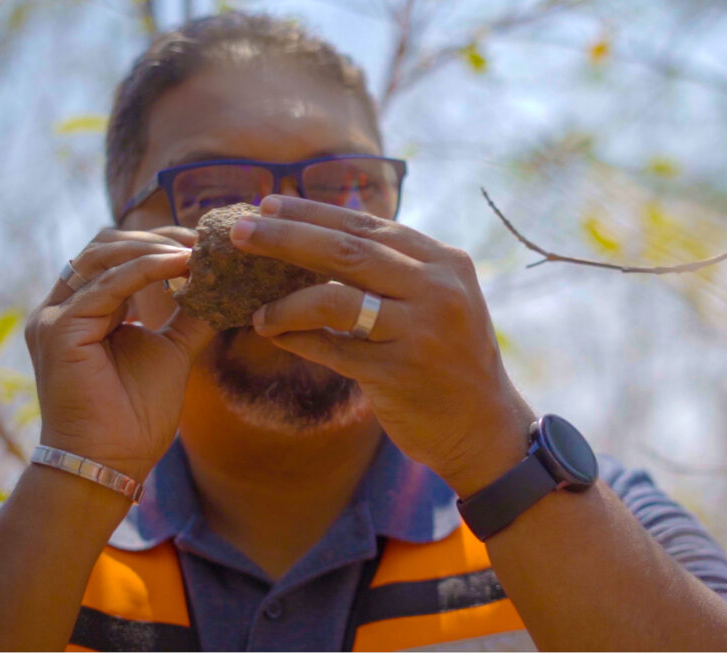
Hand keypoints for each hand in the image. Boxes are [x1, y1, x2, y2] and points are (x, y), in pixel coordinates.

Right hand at [26, 227, 214, 479]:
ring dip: (154, 247)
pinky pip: (107, 285)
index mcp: (83, 309)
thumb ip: (190, 316)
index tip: (204, 242)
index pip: (116, 254)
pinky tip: (182, 265)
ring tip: (197, 251)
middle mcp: (62, 306)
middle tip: (204, 240)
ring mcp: (55, 316)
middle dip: (158, 237)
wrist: (112, 461)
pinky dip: (147, 269)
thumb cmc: (136, 414)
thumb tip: (222, 285)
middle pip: (106, 245)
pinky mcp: (58, 329)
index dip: (160, 242)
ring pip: (103, 256)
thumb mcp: (172, 350)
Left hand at [231, 196, 534, 494]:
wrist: (486, 429)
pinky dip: (297, 340)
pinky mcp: (399, 373)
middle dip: (286, 238)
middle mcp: (437, 290)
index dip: (314, 214)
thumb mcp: (440, 302)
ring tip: (256, 309)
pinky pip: (331, 349)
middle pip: (347, 252)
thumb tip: (321, 236)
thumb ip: (396, 270)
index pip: (369, 226)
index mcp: (446, 263)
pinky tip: (275, 337)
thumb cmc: (451, 361)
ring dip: (285, 302)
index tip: (269, 205)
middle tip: (240, 232)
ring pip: (334, 300)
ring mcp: (419, 331)